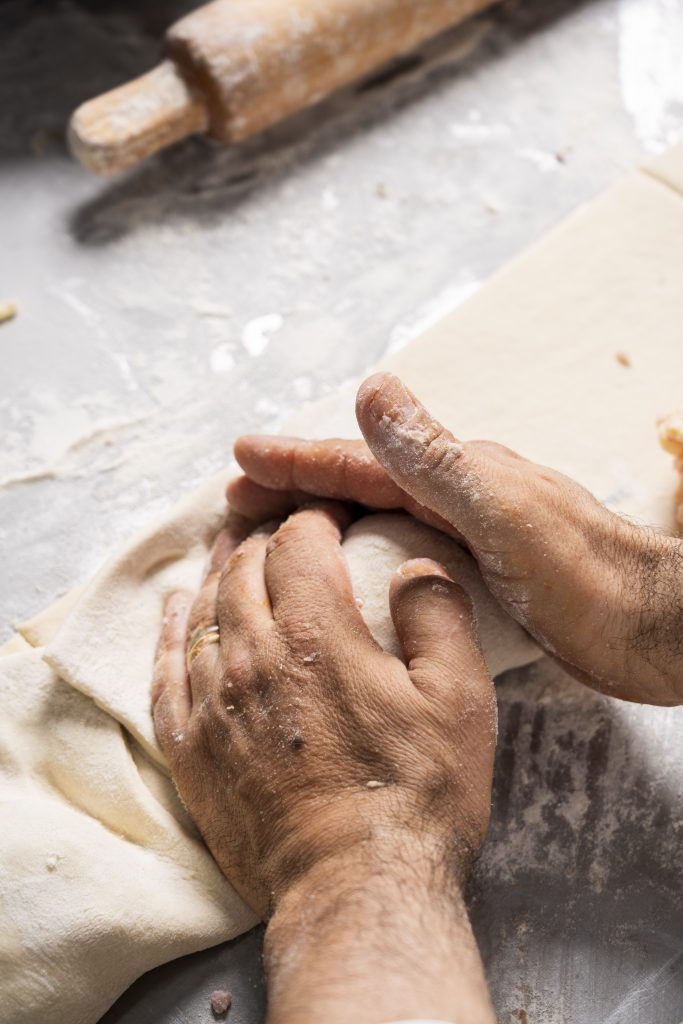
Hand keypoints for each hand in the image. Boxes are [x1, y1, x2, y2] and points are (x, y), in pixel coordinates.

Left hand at [152, 505, 496, 1023]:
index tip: (333, 518)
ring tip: (230, 550)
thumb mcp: (458, 697)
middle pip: (243, 570)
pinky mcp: (193, 750)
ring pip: (202, 613)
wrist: (357, 889)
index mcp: (314, 633)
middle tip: (283, 530)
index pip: (298, 543)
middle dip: (266, 539)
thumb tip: (415, 565)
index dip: (316, 518)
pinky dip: (170, 634)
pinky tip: (175, 613)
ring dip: (219, 573)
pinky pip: (166, 674)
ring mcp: (214, 704)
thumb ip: (438, 614)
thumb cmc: (416, 794)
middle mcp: (252, 657)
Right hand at [228, 373, 682, 706]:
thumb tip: (372, 386)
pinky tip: (350, 583)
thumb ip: (436, 458)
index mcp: (455, 476)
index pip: (358, 461)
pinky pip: (401, 559)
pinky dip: (362, 562)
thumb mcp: (502, 511)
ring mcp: (470, 537)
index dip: (296, 459)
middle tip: (237, 502)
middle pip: (360, 486)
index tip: (239, 458)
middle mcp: (458, 498)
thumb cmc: (585, 574)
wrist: (653, 626)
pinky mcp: (483, 578)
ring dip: (323, 525)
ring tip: (276, 539)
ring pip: (377, 523)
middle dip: (296, 489)